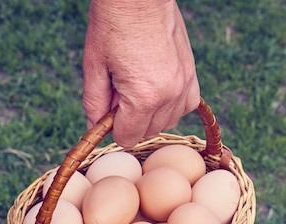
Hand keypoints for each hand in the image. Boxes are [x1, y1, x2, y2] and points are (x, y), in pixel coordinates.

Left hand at [83, 0, 199, 148]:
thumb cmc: (113, 24)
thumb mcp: (94, 66)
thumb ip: (94, 104)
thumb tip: (93, 129)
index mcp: (144, 97)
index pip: (128, 138)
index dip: (113, 128)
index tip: (108, 109)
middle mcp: (170, 95)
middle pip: (148, 133)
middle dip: (132, 121)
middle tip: (120, 92)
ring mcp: (185, 84)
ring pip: (168, 122)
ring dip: (151, 114)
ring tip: (137, 86)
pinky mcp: (192, 73)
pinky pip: (186, 106)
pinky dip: (171, 105)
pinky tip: (158, 89)